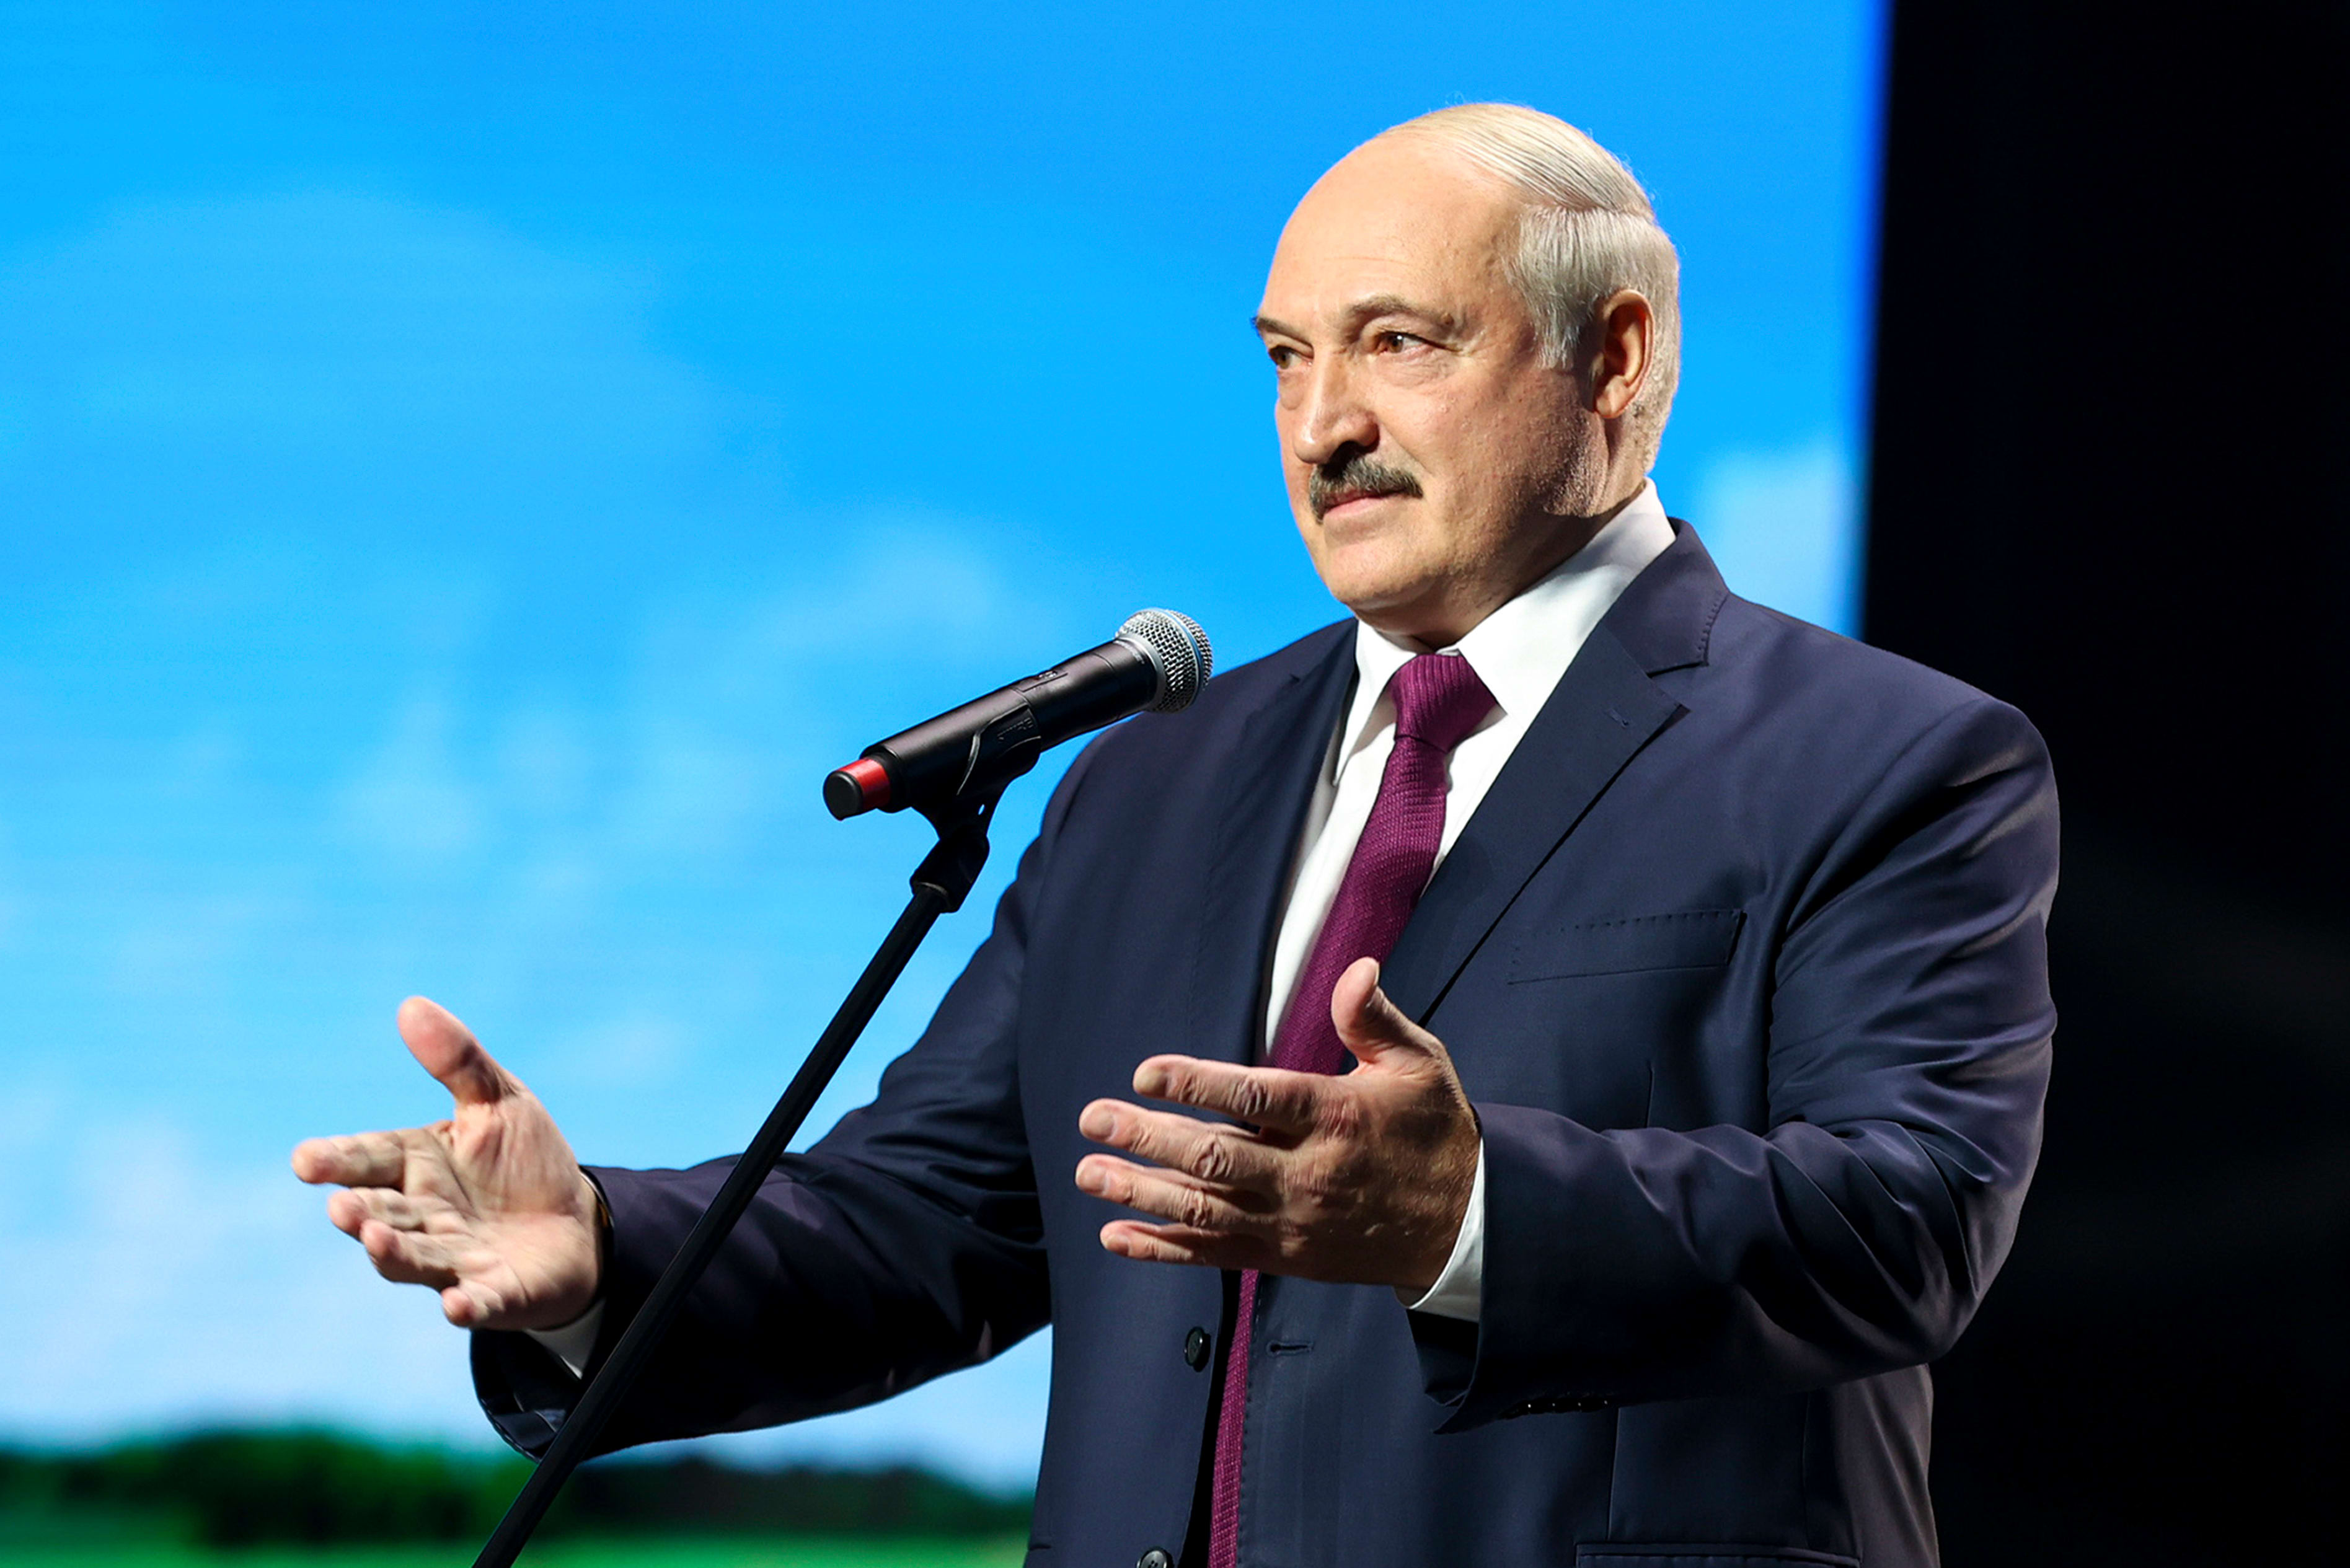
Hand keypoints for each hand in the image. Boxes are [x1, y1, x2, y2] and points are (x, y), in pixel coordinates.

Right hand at [291, 997, 602, 1330]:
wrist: (576, 1223)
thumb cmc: (524, 1161)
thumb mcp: (499, 1101)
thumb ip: (457, 1061)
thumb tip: (410, 1005)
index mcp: (416, 1165)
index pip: (368, 1158)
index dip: (336, 1160)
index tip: (304, 1160)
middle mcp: (423, 1217)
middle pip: (381, 1213)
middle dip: (359, 1212)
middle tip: (341, 1207)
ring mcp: (454, 1260)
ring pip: (414, 1260)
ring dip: (393, 1253)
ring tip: (374, 1240)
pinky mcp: (493, 1293)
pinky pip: (477, 1302)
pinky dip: (467, 1305)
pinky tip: (457, 1306)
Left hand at [1075, 957, 1479, 1294]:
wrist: (1467, 1226)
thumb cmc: (1436, 1131)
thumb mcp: (1420, 1064)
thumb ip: (1374, 1019)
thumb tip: (1356, 969)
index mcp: (1336, 1117)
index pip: (1254, 1098)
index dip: (1196, 1086)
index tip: (1146, 1073)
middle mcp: (1308, 1174)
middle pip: (1216, 1158)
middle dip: (1148, 1138)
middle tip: (1092, 1118)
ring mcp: (1293, 1221)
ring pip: (1204, 1210)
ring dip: (1141, 1193)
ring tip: (1088, 1174)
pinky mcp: (1286, 1255)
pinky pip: (1216, 1254)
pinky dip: (1164, 1250)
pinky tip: (1117, 1237)